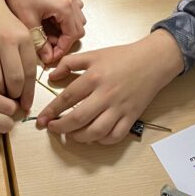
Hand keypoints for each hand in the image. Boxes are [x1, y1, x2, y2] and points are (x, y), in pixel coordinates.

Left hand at [0, 0, 85, 64]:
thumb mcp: (27, 21)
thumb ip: (40, 41)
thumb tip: (46, 56)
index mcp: (64, 7)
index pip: (72, 36)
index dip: (61, 50)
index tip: (50, 57)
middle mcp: (69, 0)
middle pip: (78, 28)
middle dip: (65, 41)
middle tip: (49, 48)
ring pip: (77, 18)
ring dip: (66, 29)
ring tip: (48, 34)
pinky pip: (72, 8)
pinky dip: (65, 18)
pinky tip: (50, 21)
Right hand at [0, 0, 37, 109]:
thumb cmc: (2, 18)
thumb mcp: (21, 32)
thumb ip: (23, 55)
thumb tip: (23, 85)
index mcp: (24, 39)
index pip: (29, 74)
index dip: (28, 94)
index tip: (26, 105)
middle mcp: (8, 44)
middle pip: (14, 81)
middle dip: (14, 97)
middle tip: (11, 103)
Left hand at [36, 30, 183, 144]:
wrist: (152, 61)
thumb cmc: (122, 57)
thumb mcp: (93, 54)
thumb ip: (70, 63)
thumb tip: (52, 76)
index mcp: (94, 77)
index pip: (67, 98)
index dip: (51, 111)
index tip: (42, 120)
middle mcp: (106, 94)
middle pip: (78, 118)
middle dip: (61, 127)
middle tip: (53, 129)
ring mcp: (119, 108)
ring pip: (96, 132)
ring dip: (80, 137)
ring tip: (72, 134)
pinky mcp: (131, 117)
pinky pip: (115, 136)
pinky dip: (102, 141)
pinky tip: (94, 136)